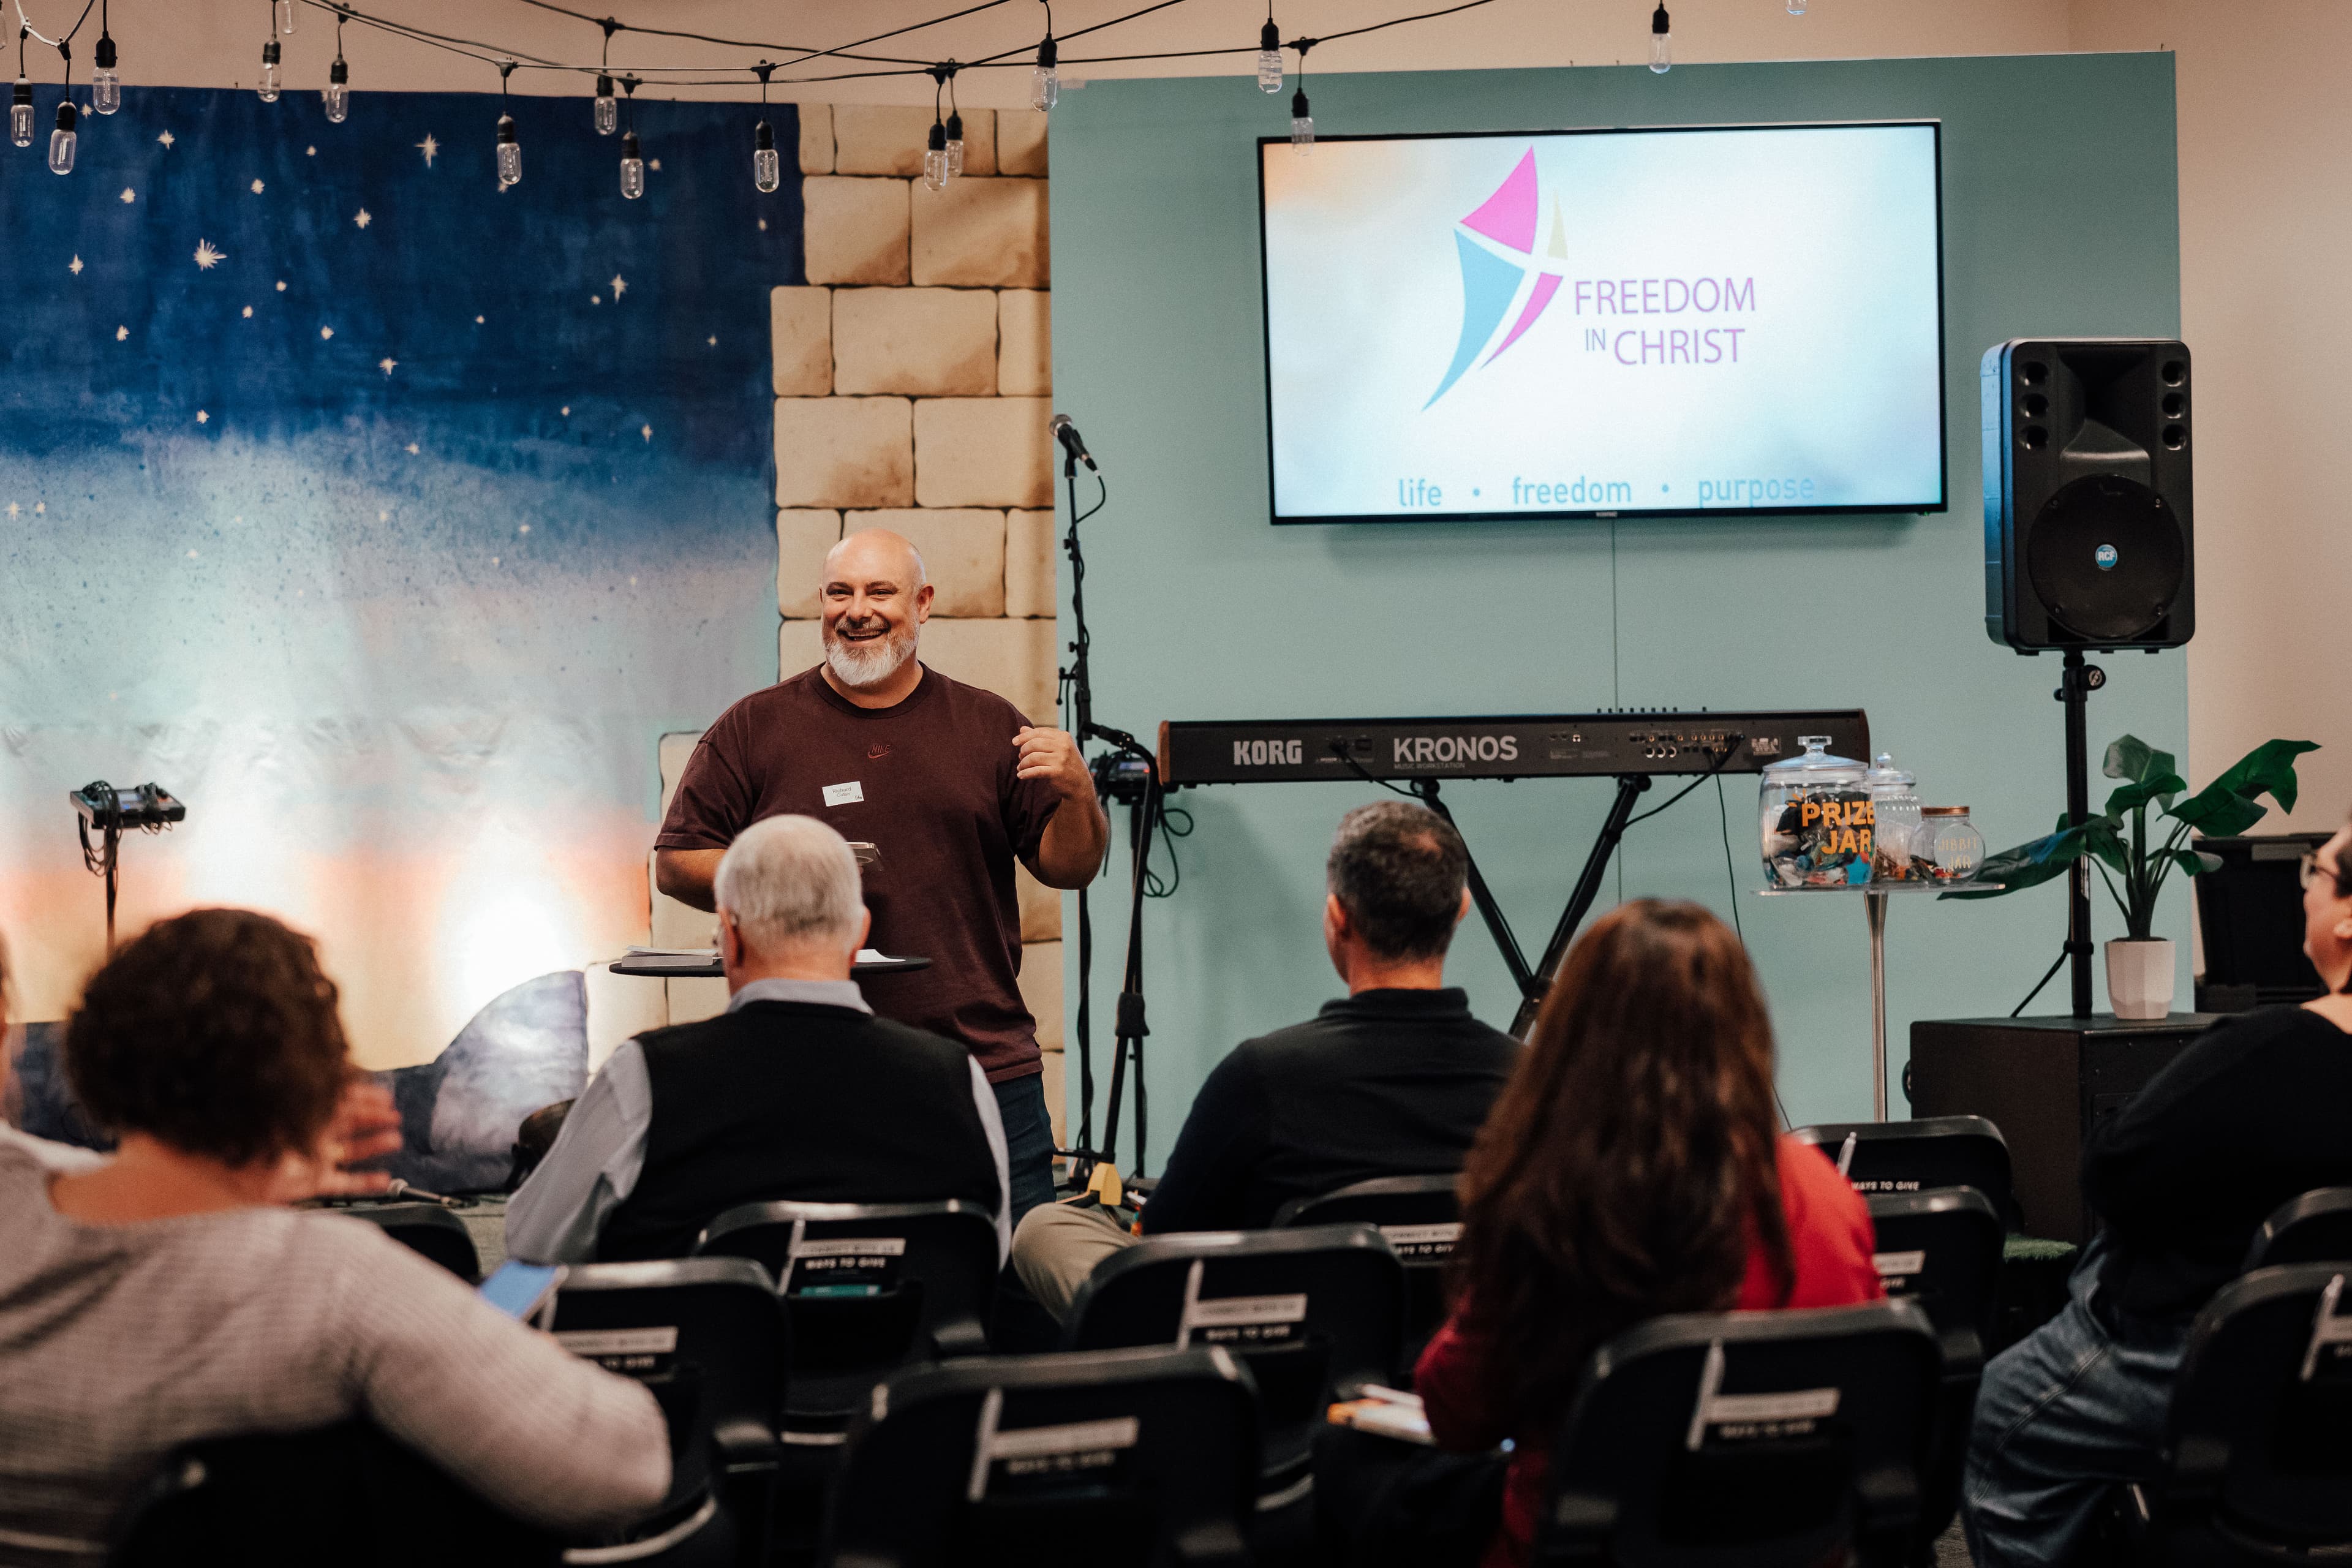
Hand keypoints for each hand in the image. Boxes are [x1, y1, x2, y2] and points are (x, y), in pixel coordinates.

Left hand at [264, 1076, 404, 1203]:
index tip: (385, 1096)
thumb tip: (343, 1078)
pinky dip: (365, 1182)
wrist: (234, 1169)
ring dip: (374, 1144)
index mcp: (307, 1114)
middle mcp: (312, 1134)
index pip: (342, 1101)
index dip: (366, 1097)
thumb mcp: (294, 1108)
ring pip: (351, 1149)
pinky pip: (344, 1183)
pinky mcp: (313, 1182)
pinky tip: (383, 1179)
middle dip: (373, 1118)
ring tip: (394, 1139)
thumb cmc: (257, 1135)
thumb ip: (321, 1097)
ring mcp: (314, 1158)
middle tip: (394, 1115)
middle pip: (350, 1123)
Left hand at [1013, 726, 1095, 803]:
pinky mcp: (1057, 772)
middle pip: (1034, 743)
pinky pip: (1035, 771)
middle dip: (1023, 750)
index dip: (1024, 736)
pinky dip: (1026, 773)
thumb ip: (1041, 737)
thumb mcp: (1058, 747)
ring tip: (1021, 767)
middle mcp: (1063, 746)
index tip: (1014, 742)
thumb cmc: (1068, 764)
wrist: (1080, 783)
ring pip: (1033, 757)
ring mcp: (1061, 759)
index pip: (1039, 732)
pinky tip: (1021, 775)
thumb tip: (1022, 729)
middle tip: (1020, 757)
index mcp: (1063, 737)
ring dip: (1023, 763)